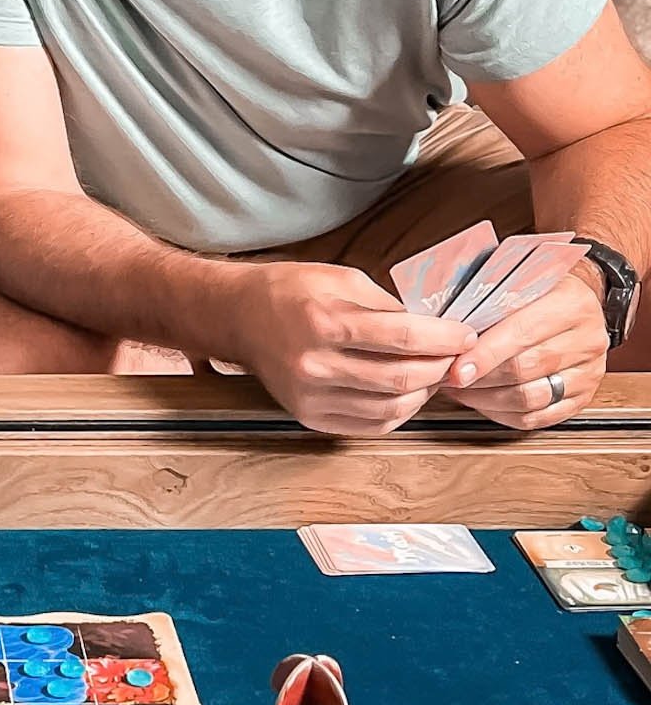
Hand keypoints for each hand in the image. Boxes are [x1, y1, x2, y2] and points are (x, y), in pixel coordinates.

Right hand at [230, 261, 477, 436]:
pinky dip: (398, 414)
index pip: (404, 336)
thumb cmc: (289, 291)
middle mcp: (316, 365)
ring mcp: (311, 396)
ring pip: (390, 409)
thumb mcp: (341, 279)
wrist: (239, 317)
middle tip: (458, 358)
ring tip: (433, 376)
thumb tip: (432, 328)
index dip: (445, 338)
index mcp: (326, 322)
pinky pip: (369, 426)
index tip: (466, 336)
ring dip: (423, 394)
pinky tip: (406, 395)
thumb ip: (387, 306)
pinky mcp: (309, 416)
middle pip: (401, 378)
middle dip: (441, 368)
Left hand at [443, 271, 607, 428]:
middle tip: (449, 377)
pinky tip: (483, 401)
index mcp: (570, 304)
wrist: (579, 302)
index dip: (484, 355)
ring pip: (530, 398)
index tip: (455, 368)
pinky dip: (504, 414)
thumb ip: (492, 303)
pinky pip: (538, 417)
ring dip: (487, 399)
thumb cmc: (542, 292)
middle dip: (480, 379)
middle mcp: (586, 339)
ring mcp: (589, 372)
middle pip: (524, 369)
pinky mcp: (583, 397)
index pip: (521, 335)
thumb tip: (449, 332)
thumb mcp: (521, 283)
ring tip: (462, 389)